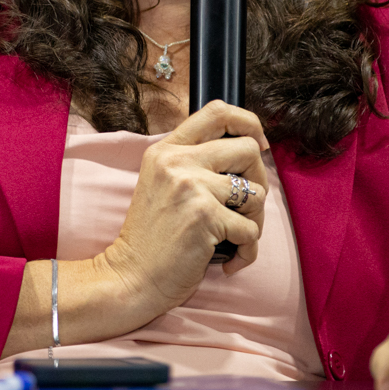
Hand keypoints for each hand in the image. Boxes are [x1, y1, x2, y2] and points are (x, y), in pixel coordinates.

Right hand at [99, 100, 269, 323]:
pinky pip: (251, 229)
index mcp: (166, 150)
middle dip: (259, 180)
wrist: (130, 277)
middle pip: (248, 149)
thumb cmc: (152, 239)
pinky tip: (228, 260)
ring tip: (234, 237)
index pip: (217, 112)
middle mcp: (177, 162)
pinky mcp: (205, 216)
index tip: (258, 143)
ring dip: (254, 221)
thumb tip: (250, 151)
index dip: (248, 123)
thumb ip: (195, 164)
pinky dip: (246, 250)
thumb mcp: (163, 185)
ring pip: (257, 193)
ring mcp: (191, 187)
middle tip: (246, 207)